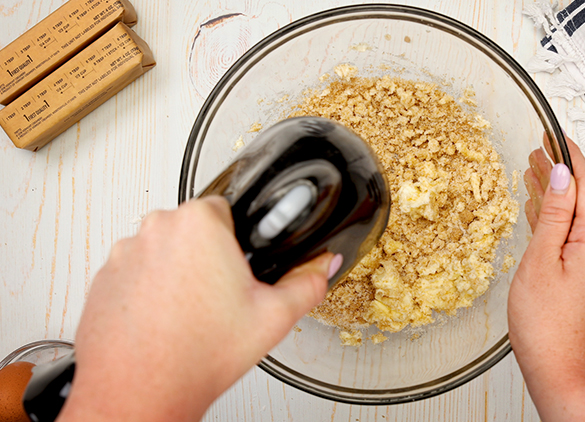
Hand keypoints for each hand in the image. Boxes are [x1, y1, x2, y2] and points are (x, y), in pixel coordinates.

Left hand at [58, 196, 339, 421]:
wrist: (139, 391)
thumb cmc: (195, 355)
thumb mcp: (273, 317)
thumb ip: (307, 282)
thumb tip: (324, 265)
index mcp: (199, 223)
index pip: (228, 207)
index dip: (241, 240)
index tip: (241, 264)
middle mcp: (155, 229)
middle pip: (195, 229)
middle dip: (210, 255)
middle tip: (222, 295)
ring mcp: (123, 253)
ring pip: (165, 251)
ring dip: (179, 272)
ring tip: (192, 313)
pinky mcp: (103, 279)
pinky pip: (136, 272)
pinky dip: (150, 290)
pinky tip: (167, 320)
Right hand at [508, 136, 584, 420]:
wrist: (553, 364)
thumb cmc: (544, 321)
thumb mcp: (541, 258)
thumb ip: (553, 214)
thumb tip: (560, 175)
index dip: (570, 156)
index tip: (554, 134)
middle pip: (580, 198)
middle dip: (558, 172)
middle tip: (535, 148)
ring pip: (573, 216)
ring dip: (552, 194)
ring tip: (531, 169)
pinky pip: (569, 235)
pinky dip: (552, 218)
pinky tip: (538, 207)